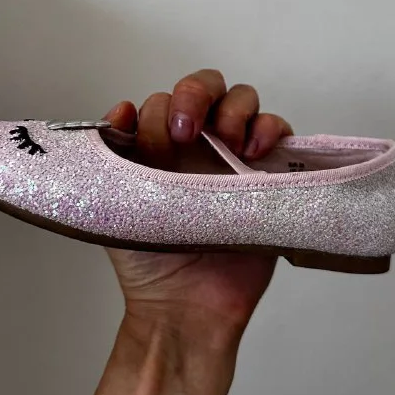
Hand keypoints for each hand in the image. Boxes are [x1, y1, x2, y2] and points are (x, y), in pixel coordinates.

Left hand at [103, 69, 292, 347]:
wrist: (186, 307)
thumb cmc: (148, 261)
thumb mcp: (118, 203)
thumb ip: (115, 155)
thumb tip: (121, 109)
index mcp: (160, 146)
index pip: (165, 101)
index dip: (162, 111)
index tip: (159, 141)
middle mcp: (199, 145)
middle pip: (206, 87)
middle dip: (197, 95)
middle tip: (188, 131)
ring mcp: (236, 157)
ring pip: (243, 100)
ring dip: (235, 110)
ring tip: (230, 143)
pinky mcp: (269, 174)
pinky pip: (279, 132)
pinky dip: (270, 129)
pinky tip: (255, 152)